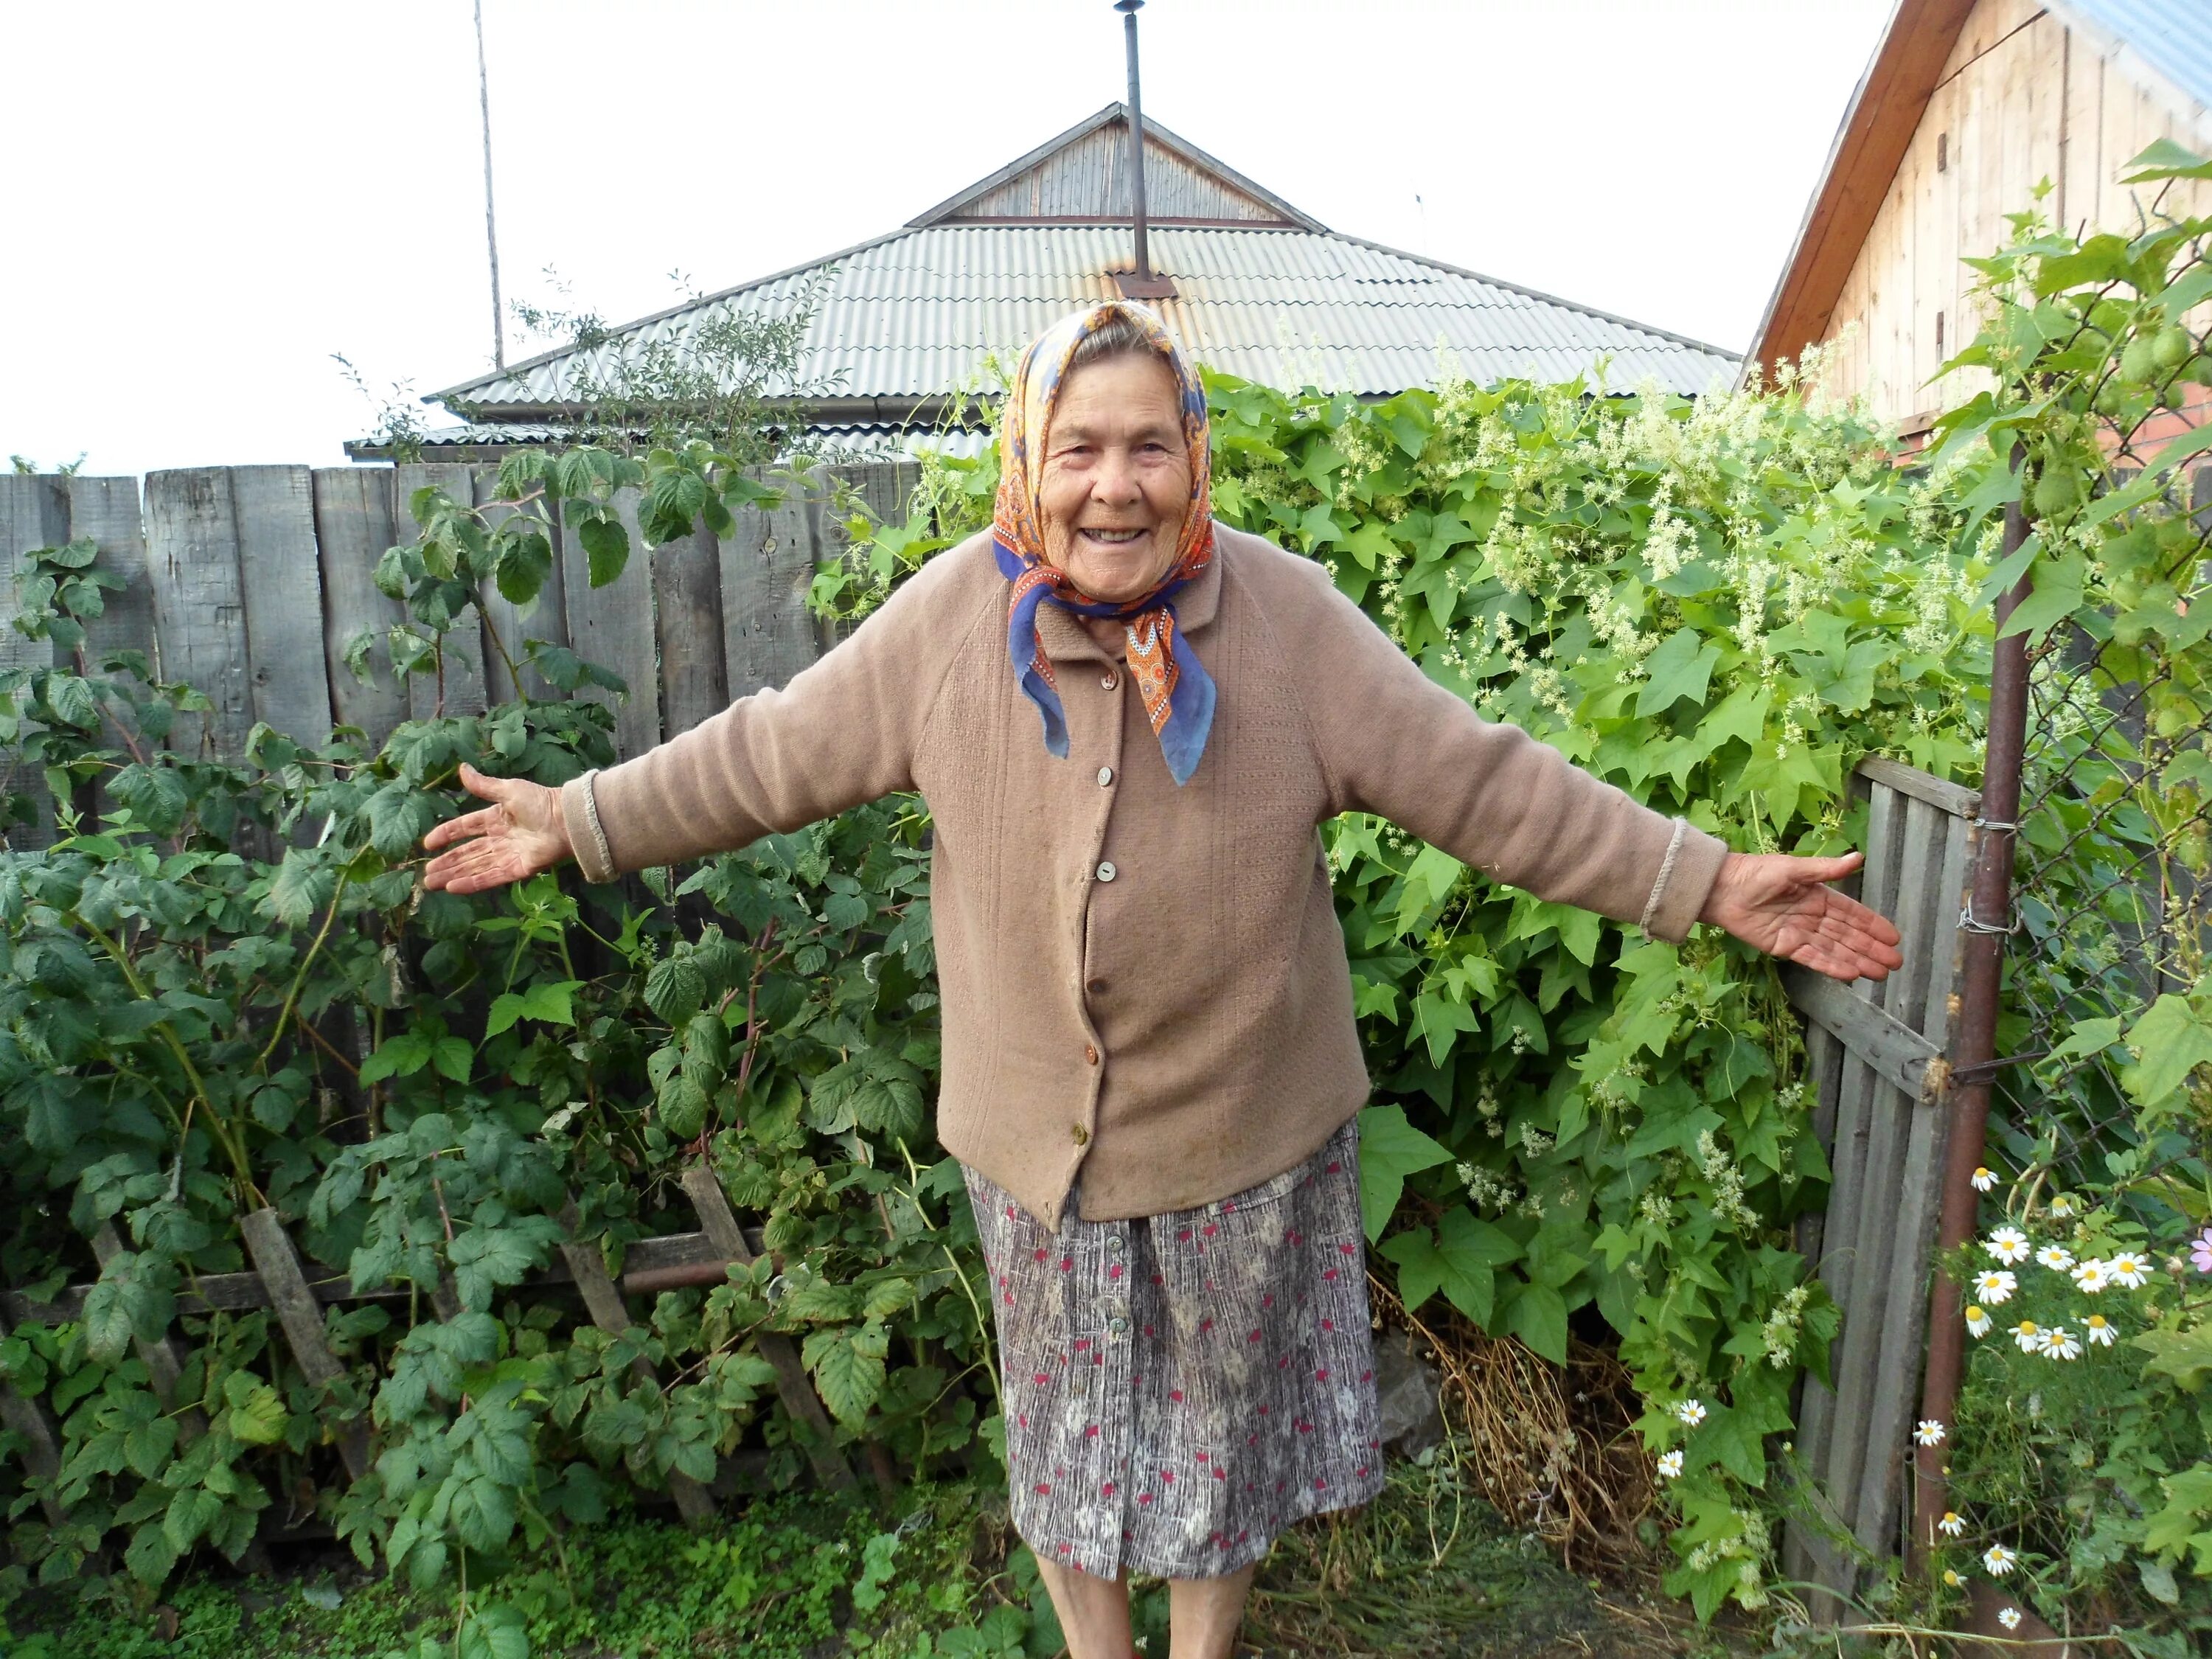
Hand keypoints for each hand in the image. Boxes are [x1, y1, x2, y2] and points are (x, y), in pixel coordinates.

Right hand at [420, 763, 573, 894]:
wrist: (566, 820)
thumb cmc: (540, 801)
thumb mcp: (508, 790)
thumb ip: (483, 785)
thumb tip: (461, 768)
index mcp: (496, 818)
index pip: (465, 828)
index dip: (447, 835)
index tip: (428, 844)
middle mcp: (500, 839)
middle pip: (467, 853)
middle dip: (446, 863)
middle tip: (426, 873)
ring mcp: (508, 855)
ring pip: (475, 867)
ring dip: (453, 875)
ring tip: (431, 883)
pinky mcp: (517, 870)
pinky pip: (490, 878)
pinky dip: (471, 883)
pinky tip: (453, 888)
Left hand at [1698, 850, 1903, 982]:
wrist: (1722, 889)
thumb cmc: (1757, 872)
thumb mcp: (1794, 868)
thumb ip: (1826, 869)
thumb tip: (1859, 857)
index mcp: (1819, 896)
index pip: (1853, 914)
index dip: (1873, 926)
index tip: (1894, 938)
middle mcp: (1813, 917)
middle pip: (1848, 936)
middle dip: (1872, 949)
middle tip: (1895, 963)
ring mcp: (1800, 934)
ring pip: (1835, 950)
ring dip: (1857, 961)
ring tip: (1880, 974)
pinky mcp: (1784, 947)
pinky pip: (1812, 958)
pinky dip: (1831, 966)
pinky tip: (1851, 973)